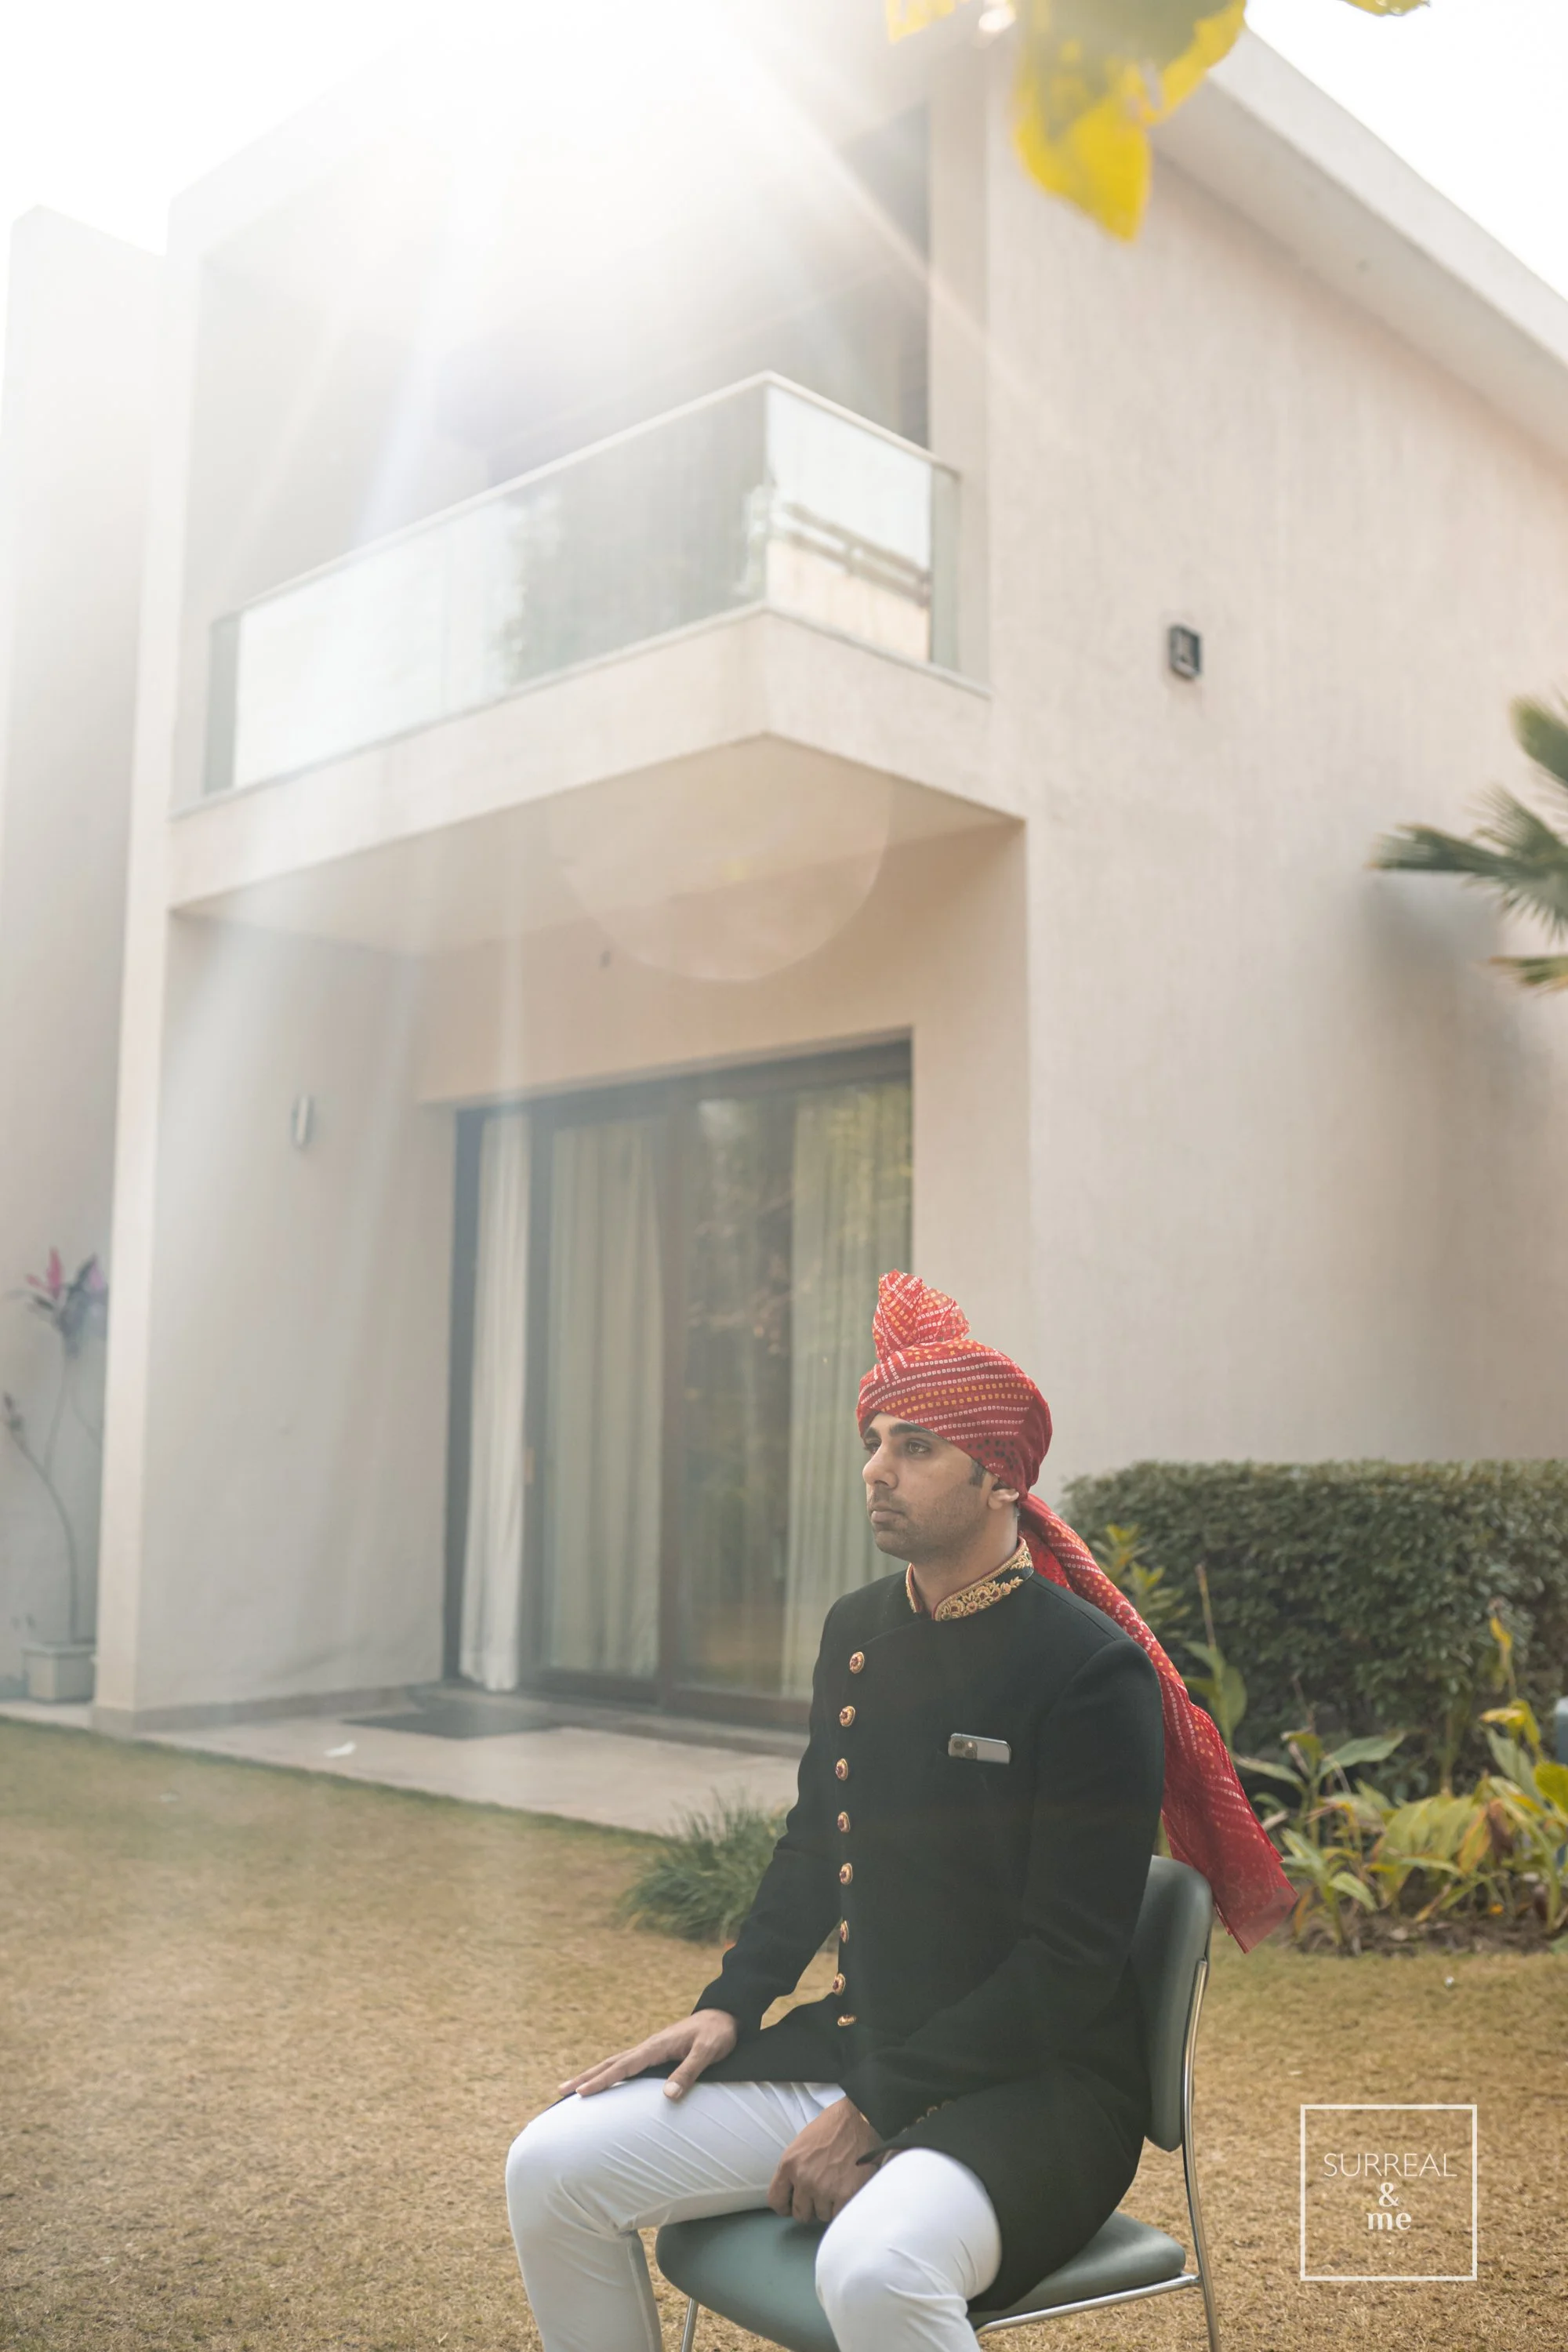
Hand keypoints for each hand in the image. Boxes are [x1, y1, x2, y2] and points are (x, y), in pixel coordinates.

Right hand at [558, 2008, 739, 2100]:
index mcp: (656, 2046)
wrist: (725, 2016)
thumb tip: (667, 2096)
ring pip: (615, 2063)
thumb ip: (688, 2072)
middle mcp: (648, 2047)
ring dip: (593, 2075)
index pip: (624, 2066)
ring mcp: (650, 2049)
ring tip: (572, 2088)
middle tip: (560, 2091)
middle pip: (610, 2063)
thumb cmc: (718, 2034)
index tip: (581, 2092)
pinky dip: (609, 2073)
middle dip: (586, 2077)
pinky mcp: (655, 2054)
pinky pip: (626, 2065)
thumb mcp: (708, 2052)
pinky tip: (604, 2082)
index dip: (602, 2081)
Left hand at [767, 2098, 881, 2223]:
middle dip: (809, 2207)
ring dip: (828, 2206)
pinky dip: (842, 2207)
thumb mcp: (801, 2143)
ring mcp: (824, 2189)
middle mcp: (803, 2179)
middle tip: (820, 2195)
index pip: (776, 2200)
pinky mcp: (845, 2195)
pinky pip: (838, 2215)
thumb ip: (794, 2168)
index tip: (793, 2205)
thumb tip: (793, 2192)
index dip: (785, 2206)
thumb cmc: (831, 2127)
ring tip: (836, 2187)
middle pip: (800, 2214)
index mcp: (789, 2163)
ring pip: (821, 2216)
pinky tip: (846, 2192)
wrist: (860, 2118)